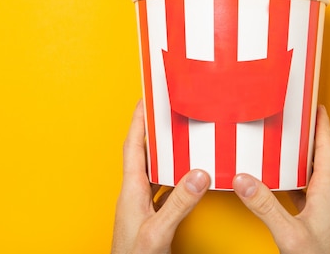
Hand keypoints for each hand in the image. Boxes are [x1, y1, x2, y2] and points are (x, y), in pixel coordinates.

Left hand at [111, 101, 210, 253]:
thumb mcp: (159, 230)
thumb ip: (179, 203)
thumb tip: (199, 174)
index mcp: (131, 190)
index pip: (133, 146)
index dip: (138, 121)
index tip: (146, 100)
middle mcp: (134, 194)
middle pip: (142, 153)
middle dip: (152, 131)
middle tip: (164, 112)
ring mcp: (141, 205)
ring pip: (152, 170)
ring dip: (163, 153)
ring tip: (177, 137)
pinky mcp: (149, 216)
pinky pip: (160, 187)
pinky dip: (171, 176)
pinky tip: (183, 175)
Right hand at [232, 105, 329, 253]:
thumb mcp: (289, 234)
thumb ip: (265, 206)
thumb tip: (242, 180)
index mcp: (328, 192)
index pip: (329, 150)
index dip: (323, 126)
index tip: (317, 107)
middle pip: (323, 158)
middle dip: (310, 137)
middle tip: (296, 121)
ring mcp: (328, 209)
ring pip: (316, 175)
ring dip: (302, 158)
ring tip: (285, 146)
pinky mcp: (321, 220)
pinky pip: (309, 190)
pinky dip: (296, 179)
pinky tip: (282, 182)